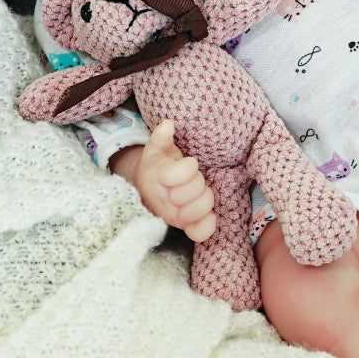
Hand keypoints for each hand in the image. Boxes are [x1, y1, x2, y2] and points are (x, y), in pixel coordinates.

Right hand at [134, 120, 216, 241]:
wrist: (149, 190)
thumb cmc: (158, 166)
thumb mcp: (156, 149)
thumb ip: (161, 136)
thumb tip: (168, 124)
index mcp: (158, 177)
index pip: (179, 174)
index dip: (188, 167)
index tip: (189, 162)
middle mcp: (166, 200)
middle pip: (194, 190)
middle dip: (198, 182)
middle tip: (193, 179)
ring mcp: (175, 215)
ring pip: (199, 210)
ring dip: (204, 199)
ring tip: (199, 192)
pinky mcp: (185, 226)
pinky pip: (199, 232)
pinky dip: (207, 225)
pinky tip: (210, 215)